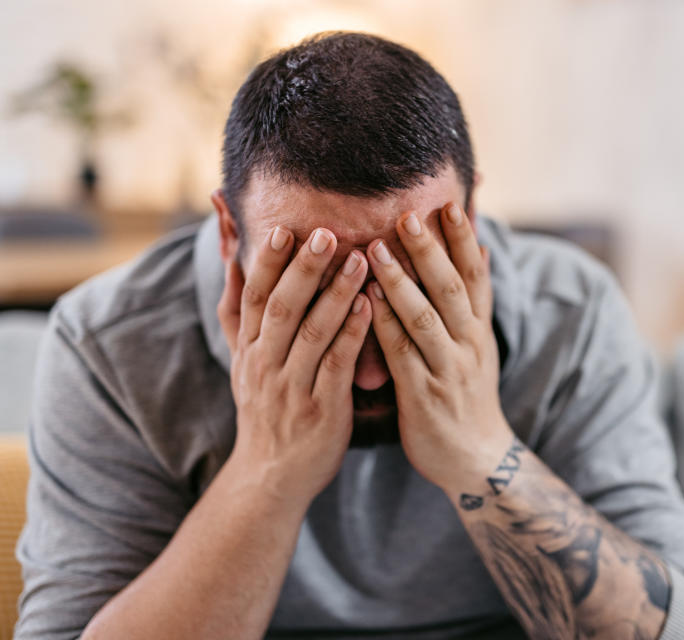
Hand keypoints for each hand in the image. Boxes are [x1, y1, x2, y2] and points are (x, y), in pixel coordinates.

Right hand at [217, 225, 371, 503]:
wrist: (271, 477)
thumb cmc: (265, 408)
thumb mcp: (241, 360)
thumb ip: (237, 311)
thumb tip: (227, 258)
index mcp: (248, 349)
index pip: (254, 297)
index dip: (266, 262)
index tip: (283, 229)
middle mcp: (265, 364)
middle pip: (282, 307)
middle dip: (303, 268)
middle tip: (326, 232)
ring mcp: (292, 387)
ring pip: (312, 332)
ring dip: (336, 293)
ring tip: (360, 259)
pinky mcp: (322, 407)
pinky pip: (337, 364)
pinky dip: (353, 332)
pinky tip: (370, 305)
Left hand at [364, 203, 512, 491]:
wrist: (475, 458)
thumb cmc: (467, 395)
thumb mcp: (480, 345)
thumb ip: (474, 300)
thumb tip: (481, 248)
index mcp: (480, 329)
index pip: (477, 275)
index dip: (464, 239)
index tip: (449, 203)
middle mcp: (469, 344)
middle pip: (452, 288)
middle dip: (431, 249)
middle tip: (408, 213)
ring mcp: (448, 369)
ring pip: (426, 317)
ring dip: (401, 281)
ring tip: (376, 248)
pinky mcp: (424, 395)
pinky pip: (402, 354)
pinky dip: (384, 325)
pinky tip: (364, 301)